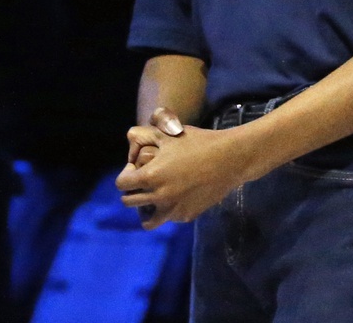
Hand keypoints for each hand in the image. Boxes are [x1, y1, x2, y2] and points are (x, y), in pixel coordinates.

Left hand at [117, 107, 247, 228]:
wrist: (231, 159)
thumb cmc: (200, 142)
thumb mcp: (170, 133)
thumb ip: (146, 134)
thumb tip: (130, 136)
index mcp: (151, 176)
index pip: (122, 184)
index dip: (127, 174)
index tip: (137, 168)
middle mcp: (159, 197)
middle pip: (130, 202)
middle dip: (133, 191)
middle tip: (146, 182)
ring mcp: (173, 209)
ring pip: (148, 220)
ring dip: (148, 209)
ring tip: (157, 197)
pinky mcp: (187, 216)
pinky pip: (170, 218)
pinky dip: (170, 210)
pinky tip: (180, 196)